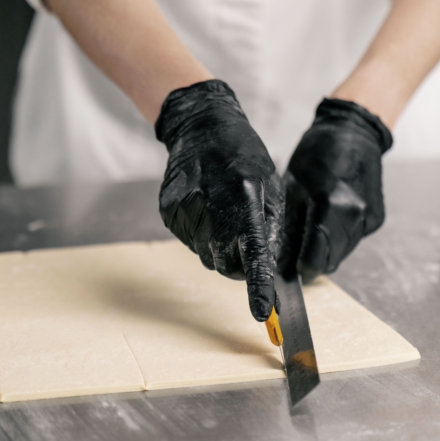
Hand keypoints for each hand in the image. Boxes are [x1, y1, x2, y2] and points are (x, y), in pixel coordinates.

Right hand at [155, 80, 284, 320]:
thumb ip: (271, 226)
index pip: (253, 253)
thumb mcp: (271, 185)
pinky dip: (199, 234)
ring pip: (205, 255)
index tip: (263, 312)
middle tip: (242, 238)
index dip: (258, 286)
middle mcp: (212, 208)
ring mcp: (185, 210)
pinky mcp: (168, 211)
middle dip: (237, 263)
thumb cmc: (243, 156)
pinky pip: (188, 241)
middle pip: (224, 264)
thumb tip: (268, 264)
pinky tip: (204, 208)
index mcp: (245, 199)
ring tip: (221, 212)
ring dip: (217, 246)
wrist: (201, 128)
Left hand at [279, 98, 391, 282]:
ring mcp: (369, 219)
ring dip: (327, 251)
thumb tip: (278, 261)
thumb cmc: (317, 154)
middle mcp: (355, 216)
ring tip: (313, 230)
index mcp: (330, 205)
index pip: (315, 259)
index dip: (301, 269)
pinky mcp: (377, 219)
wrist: (354, 132)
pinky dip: (340, 238)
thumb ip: (286, 227)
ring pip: (343, 254)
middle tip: (297, 251)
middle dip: (312, 262)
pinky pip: (354, 241)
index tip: (291, 269)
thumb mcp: (291, 186)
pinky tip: (332, 219)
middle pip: (331, 261)